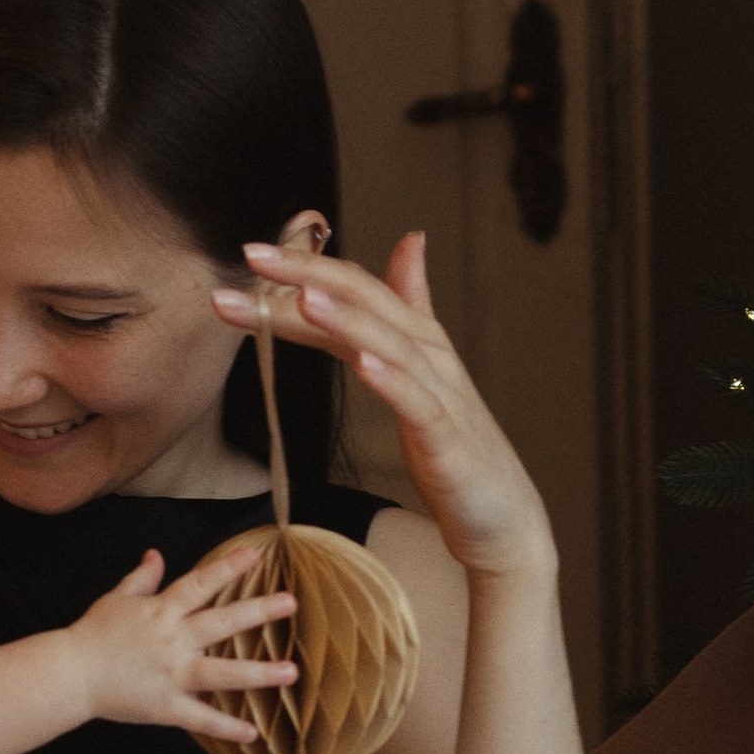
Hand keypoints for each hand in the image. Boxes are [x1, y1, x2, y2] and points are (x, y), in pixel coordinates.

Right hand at [67, 543, 295, 743]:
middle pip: (222, 623)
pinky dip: (226, 727)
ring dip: (259, 673)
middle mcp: (172, 640)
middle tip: (291, 603)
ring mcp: (172, 674)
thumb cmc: (92, 635)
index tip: (255, 555)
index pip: (199, 584)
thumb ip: (141, 579)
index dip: (227, 568)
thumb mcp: (116, 599)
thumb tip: (156, 554)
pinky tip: (253, 733)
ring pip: (222, 673)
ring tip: (291, 672)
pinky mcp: (166, 706)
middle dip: (258, 612)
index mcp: (161, 611)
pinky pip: (201, 718)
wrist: (69, 674)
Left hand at [215, 232, 554, 580]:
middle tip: (254, 256)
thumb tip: (411, 238)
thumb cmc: (455, 444)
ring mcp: (442, 395)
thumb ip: (410, 305)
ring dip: (346, 319)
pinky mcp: (448, 440)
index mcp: (416, 338)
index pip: (356, 288)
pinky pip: (418, 405)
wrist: (502, 515)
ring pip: (390, 344)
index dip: (305, 266)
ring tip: (302, 298)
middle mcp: (430, 355)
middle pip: (367, 301)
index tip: (252, 252)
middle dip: (309, 276)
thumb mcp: (421, 369)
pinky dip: (392, 381)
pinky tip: (363, 365)